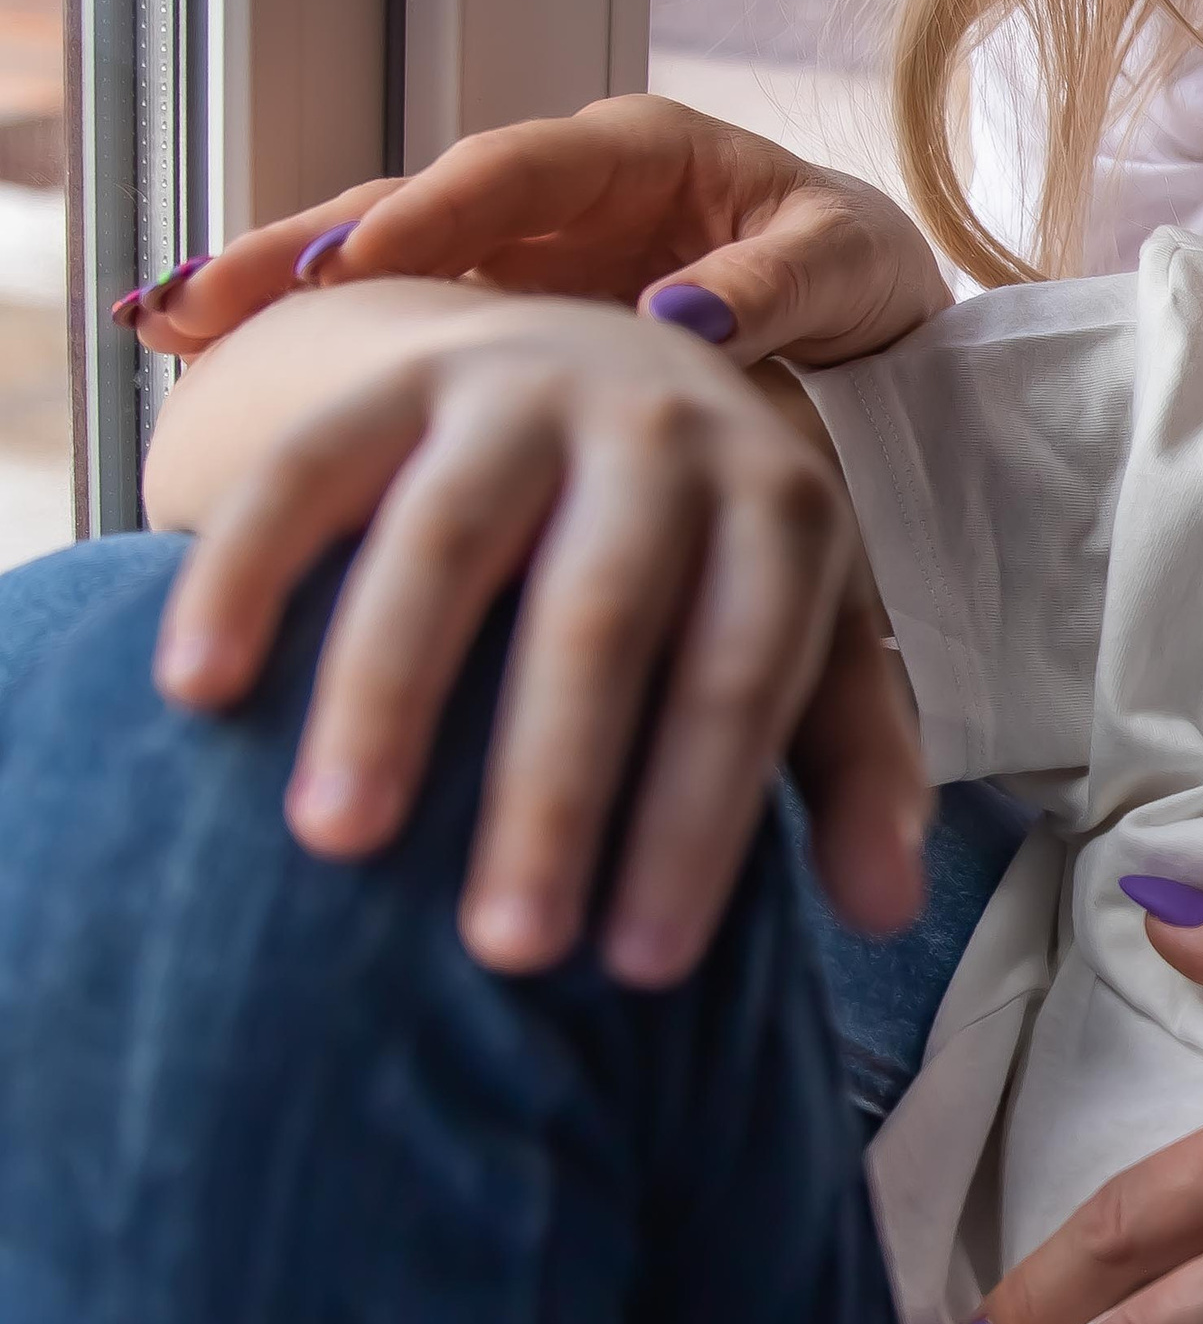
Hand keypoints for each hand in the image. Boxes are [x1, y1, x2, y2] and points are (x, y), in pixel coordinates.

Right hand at [123, 94, 948, 368]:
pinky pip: (404, 329)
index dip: (435, 213)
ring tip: (168, 327)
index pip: (517, 170)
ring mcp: (522, 259)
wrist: (874, 321)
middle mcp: (559, 195)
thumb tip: (680, 315)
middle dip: (301, 243)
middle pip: (411, 204)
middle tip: (197, 294)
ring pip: (382, 264)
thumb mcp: (846, 268)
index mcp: (638, 151)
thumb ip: (773, 286)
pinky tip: (226, 385)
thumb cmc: (865, 277)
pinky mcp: (507, 324)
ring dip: (278, 294)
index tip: (357, 259)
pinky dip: (323, 349)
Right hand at [153, 290, 925, 977]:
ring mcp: (514, 390)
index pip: (741, 673)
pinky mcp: (391, 377)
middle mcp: (653, 427)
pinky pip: (307, 470)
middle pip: (600, 613)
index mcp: (774, 499)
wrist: (589, 351)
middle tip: (504, 949)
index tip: (641, 973)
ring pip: (444, 539)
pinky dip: (246, 573)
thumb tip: (884, 911)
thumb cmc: (707, 548)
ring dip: (386, 692)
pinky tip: (197, 691)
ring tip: (338, 844)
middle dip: (552, 785)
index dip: (697, 820)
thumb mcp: (808, 624)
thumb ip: (849, 758)